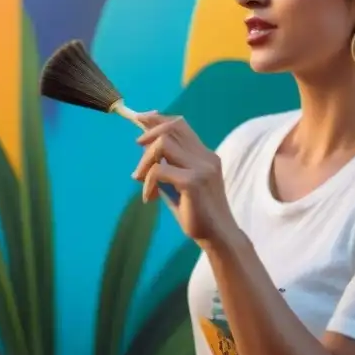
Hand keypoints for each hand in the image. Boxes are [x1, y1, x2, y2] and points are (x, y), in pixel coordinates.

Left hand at [132, 113, 240, 248]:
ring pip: (163, 143)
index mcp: (204, 155)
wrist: (217, 236)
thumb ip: (166, 165)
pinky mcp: (193, 182)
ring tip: (140, 179)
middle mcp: (205, 156)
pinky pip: (159, 170)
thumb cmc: (196, 212)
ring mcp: (201, 168)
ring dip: (145, 160)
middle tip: (137, 147)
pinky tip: (149, 198)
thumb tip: (143, 146)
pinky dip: (148, 182)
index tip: (141, 118)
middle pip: (172, 127)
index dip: (158, 118)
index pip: (181, 124)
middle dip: (148, 134)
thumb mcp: (178, 183)